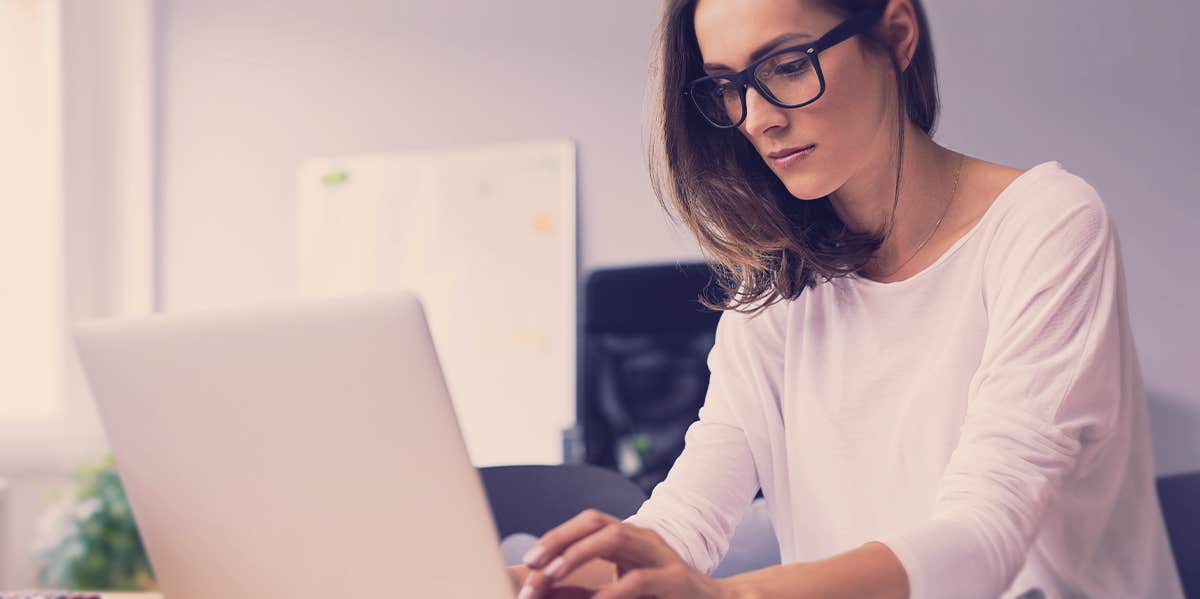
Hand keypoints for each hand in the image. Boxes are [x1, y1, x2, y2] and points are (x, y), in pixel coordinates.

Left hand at [517, 509, 741, 598]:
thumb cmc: (663, 597)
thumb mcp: (620, 591)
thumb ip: (585, 592)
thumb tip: (542, 590)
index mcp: (630, 540)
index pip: (589, 522)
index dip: (557, 536)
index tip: (529, 561)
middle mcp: (644, 538)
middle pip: (596, 521)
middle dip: (560, 539)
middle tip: (533, 566)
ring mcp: (661, 554)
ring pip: (616, 537)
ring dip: (578, 554)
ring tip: (553, 575)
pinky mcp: (675, 578)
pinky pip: (639, 578)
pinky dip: (612, 590)